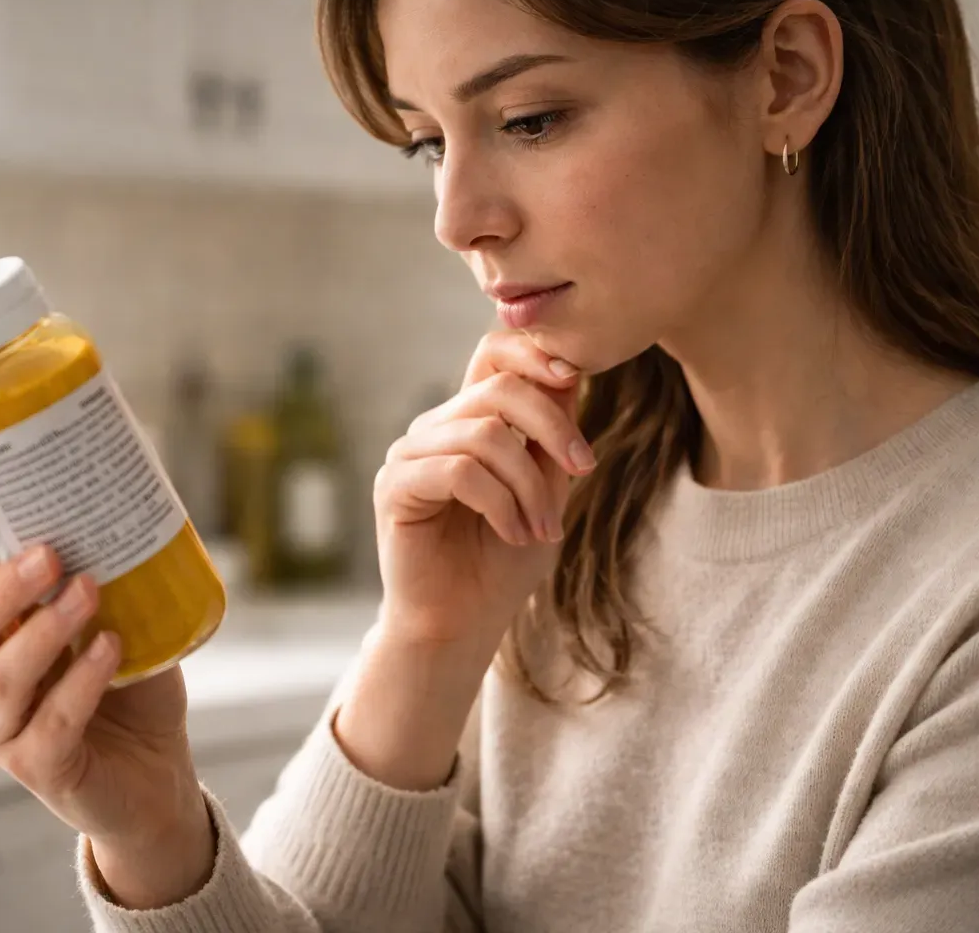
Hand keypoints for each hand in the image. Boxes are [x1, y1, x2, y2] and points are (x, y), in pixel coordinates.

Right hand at [0, 490, 212, 906]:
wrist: (157, 773)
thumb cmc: (129, 686)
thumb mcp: (116, 618)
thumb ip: (103, 573)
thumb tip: (122, 497)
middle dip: (0, 587)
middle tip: (49, 553)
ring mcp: (3, 731)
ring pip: (1, 677)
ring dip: (43, 629)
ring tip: (88, 591)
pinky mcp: (40, 769)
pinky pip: (52, 722)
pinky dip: (81, 681)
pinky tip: (111, 648)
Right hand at [373, 330, 590, 657]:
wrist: (463, 625)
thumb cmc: (502, 563)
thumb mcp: (546, 491)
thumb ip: (551, 437)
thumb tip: (571, 371)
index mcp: (468, 420)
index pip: (492, 354)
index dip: (533, 353)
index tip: (574, 377)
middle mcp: (435, 428)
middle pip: (499, 389)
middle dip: (553, 427)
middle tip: (584, 470)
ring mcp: (410, 454)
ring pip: (484, 434)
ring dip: (529, 484)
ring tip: (542, 529)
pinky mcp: (394, 487)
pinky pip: (459, 471)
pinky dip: (500, 503)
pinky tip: (512, 533)